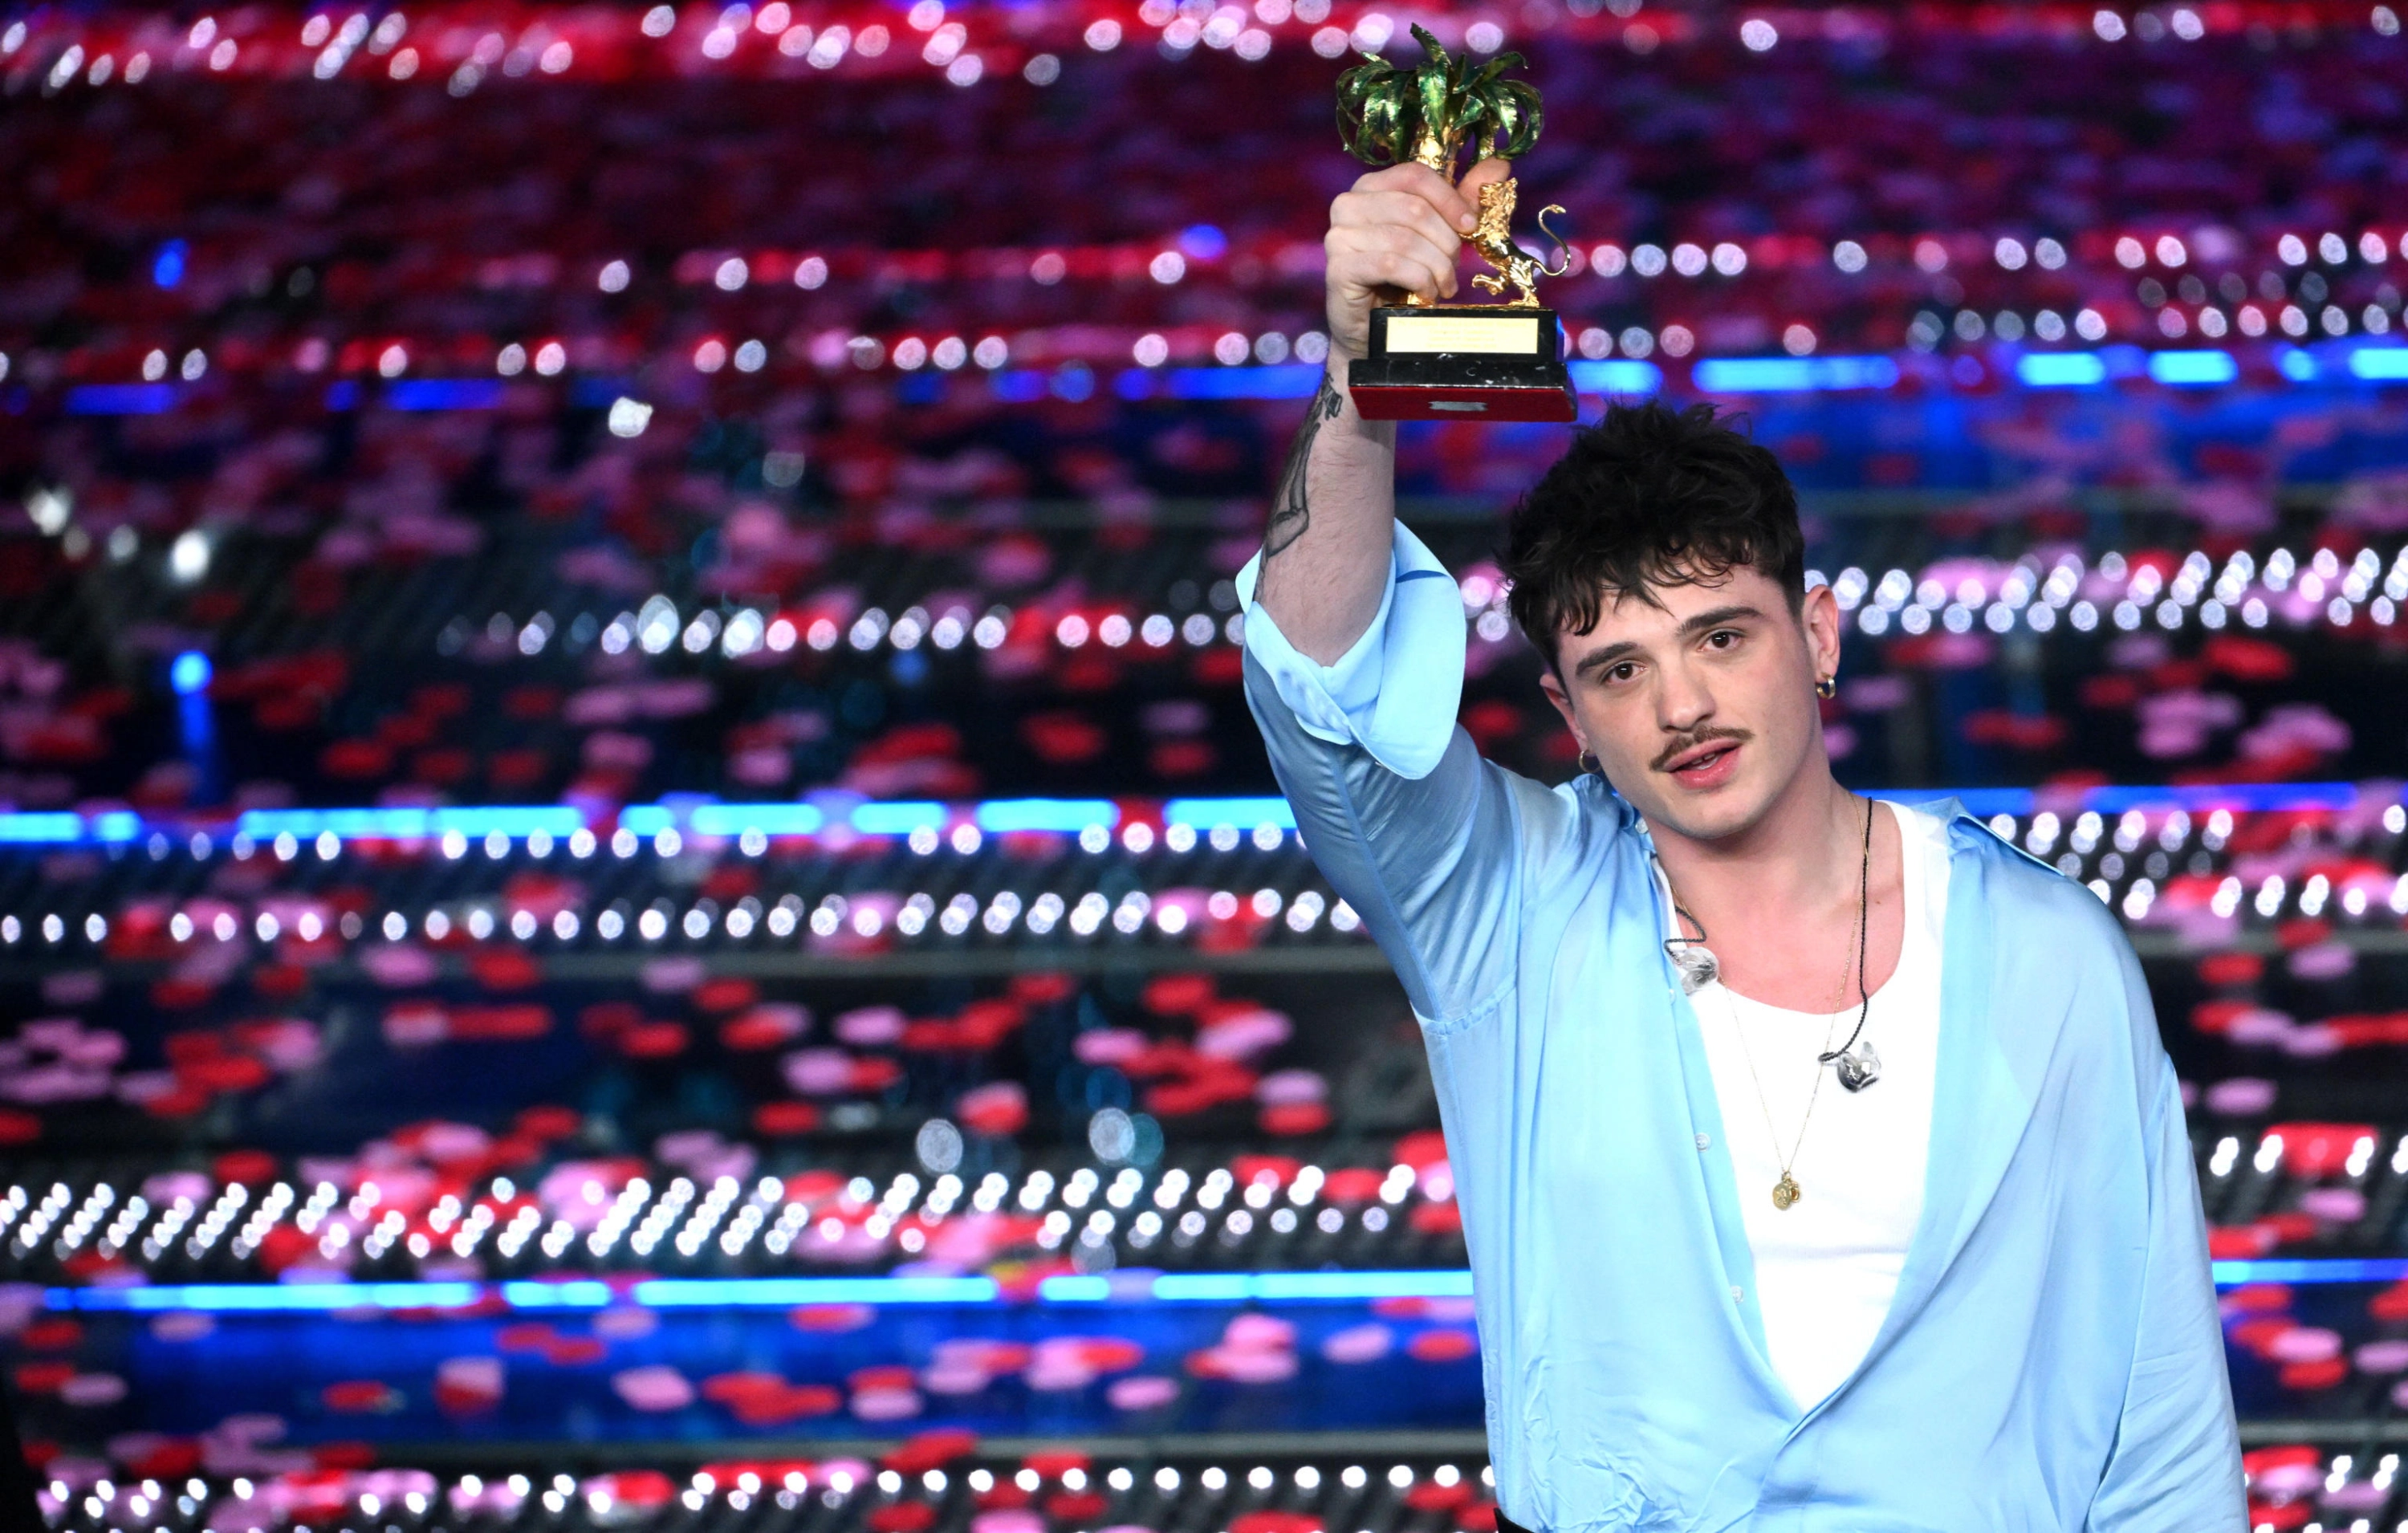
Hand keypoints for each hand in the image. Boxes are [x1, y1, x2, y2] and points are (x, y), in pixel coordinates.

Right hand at [1322, 156, 1512, 362]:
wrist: (1372, 327)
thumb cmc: (1403, 277)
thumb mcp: (1437, 234)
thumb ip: (1463, 200)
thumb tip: (1500, 166)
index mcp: (1371, 187)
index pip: (1415, 175)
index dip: (1450, 199)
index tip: (1470, 227)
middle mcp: (1349, 204)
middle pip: (1415, 208)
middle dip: (1446, 241)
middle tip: (1454, 267)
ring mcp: (1339, 236)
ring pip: (1406, 239)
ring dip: (1436, 266)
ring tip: (1444, 285)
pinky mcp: (1338, 268)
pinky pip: (1391, 264)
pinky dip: (1419, 280)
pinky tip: (1426, 293)